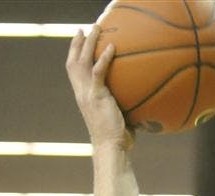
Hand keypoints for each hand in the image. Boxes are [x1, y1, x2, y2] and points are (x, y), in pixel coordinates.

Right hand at [65, 26, 131, 148]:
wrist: (112, 147)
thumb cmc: (118, 136)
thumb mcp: (117, 115)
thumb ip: (123, 104)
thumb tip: (142, 98)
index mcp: (83, 96)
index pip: (73, 72)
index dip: (74, 55)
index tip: (79, 42)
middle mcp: (81, 93)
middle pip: (73, 61)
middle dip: (77, 44)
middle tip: (83, 29)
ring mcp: (87, 94)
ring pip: (82, 61)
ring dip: (88, 43)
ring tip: (95, 28)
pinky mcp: (97, 96)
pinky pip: (98, 72)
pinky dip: (104, 58)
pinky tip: (112, 47)